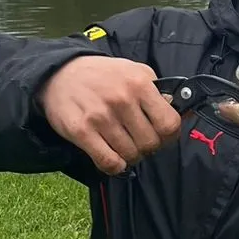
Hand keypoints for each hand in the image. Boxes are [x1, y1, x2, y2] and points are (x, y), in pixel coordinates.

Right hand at [35, 55, 181, 175]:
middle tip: (143, 143)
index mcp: (140, 84)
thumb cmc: (104, 74)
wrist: (61, 73)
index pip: (168, 123)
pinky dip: (115, 166)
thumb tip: (176, 111)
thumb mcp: (137, 72)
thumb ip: (158, 90)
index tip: (165, 136)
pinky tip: (115, 159)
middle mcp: (122, 100)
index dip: (171, 135)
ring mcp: (100, 117)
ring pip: (130, 154)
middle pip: (150, 142)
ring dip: (132, 156)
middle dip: (150, 147)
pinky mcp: (81, 131)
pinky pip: (108, 161)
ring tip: (127, 147)